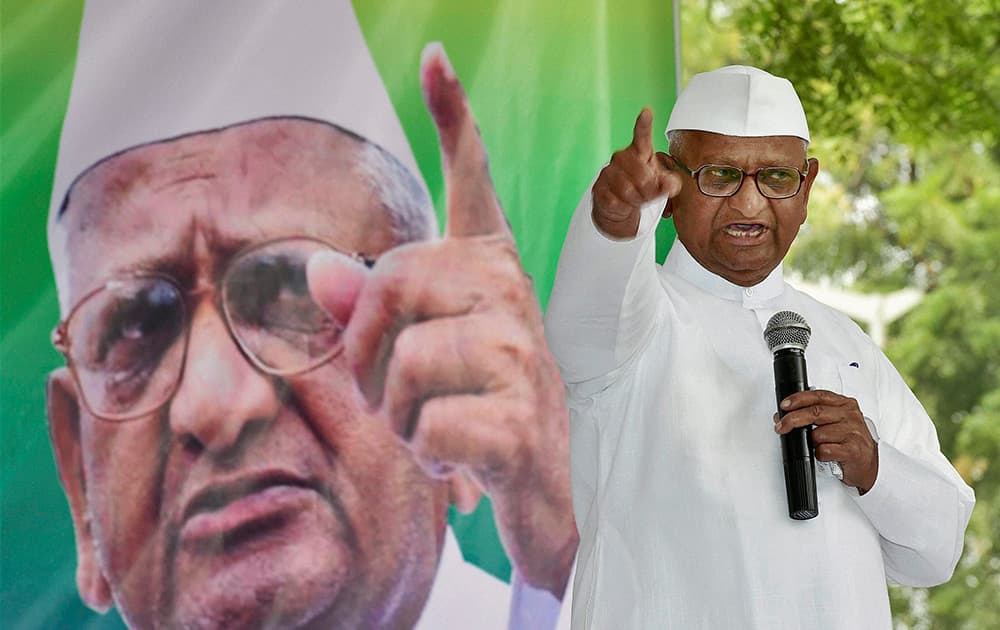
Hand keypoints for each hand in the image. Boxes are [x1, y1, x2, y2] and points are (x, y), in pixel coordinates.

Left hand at [307, 43, 576, 596]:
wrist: (545, 494)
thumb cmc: (474, 412)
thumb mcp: (413, 361)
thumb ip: (370, 311)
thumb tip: (318, 271)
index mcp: (487, 270)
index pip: (473, 182)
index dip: (454, 118)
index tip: (433, 58)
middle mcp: (510, 295)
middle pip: (390, 281)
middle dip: (364, 351)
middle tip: (391, 392)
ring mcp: (521, 353)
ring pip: (401, 365)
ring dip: (396, 416)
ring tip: (434, 427)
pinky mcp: (519, 419)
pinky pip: (425, 427)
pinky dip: (427, 457)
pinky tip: (460, 459)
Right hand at [591, 107, 681, 237]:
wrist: (616, 205)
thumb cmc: (640, 187)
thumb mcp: (660, 185)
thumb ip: (670, 184)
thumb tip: (669, 185)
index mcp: (639, 152)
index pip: (642, 136)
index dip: (644, 124)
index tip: (647, 112)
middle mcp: (621, 158)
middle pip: (642, 176)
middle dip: (649, 190)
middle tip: (649, 194)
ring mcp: (608, 172)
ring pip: (628, 191)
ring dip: (637, 200)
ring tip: (636, 199)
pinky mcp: (598, 188)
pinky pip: (616, 201)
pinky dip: (624, 207)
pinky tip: (624, 204)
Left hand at [774, 390, 878, 492]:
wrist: (869, 464)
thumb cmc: (850, 441)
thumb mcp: (836, 421)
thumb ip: (816, 414)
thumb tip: (785, 414)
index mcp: (845, 404)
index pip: (818, 395)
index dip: (798, 399)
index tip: (784, 405)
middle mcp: (850, 415)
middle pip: (815, 412)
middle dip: (793, 419)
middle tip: (781, 426)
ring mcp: (853, 432)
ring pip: (818, 434)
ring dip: (811, 442)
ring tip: (818, 446)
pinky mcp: (852, 450)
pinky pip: (824, 450)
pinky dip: (819, 454)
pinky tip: (826, 454)